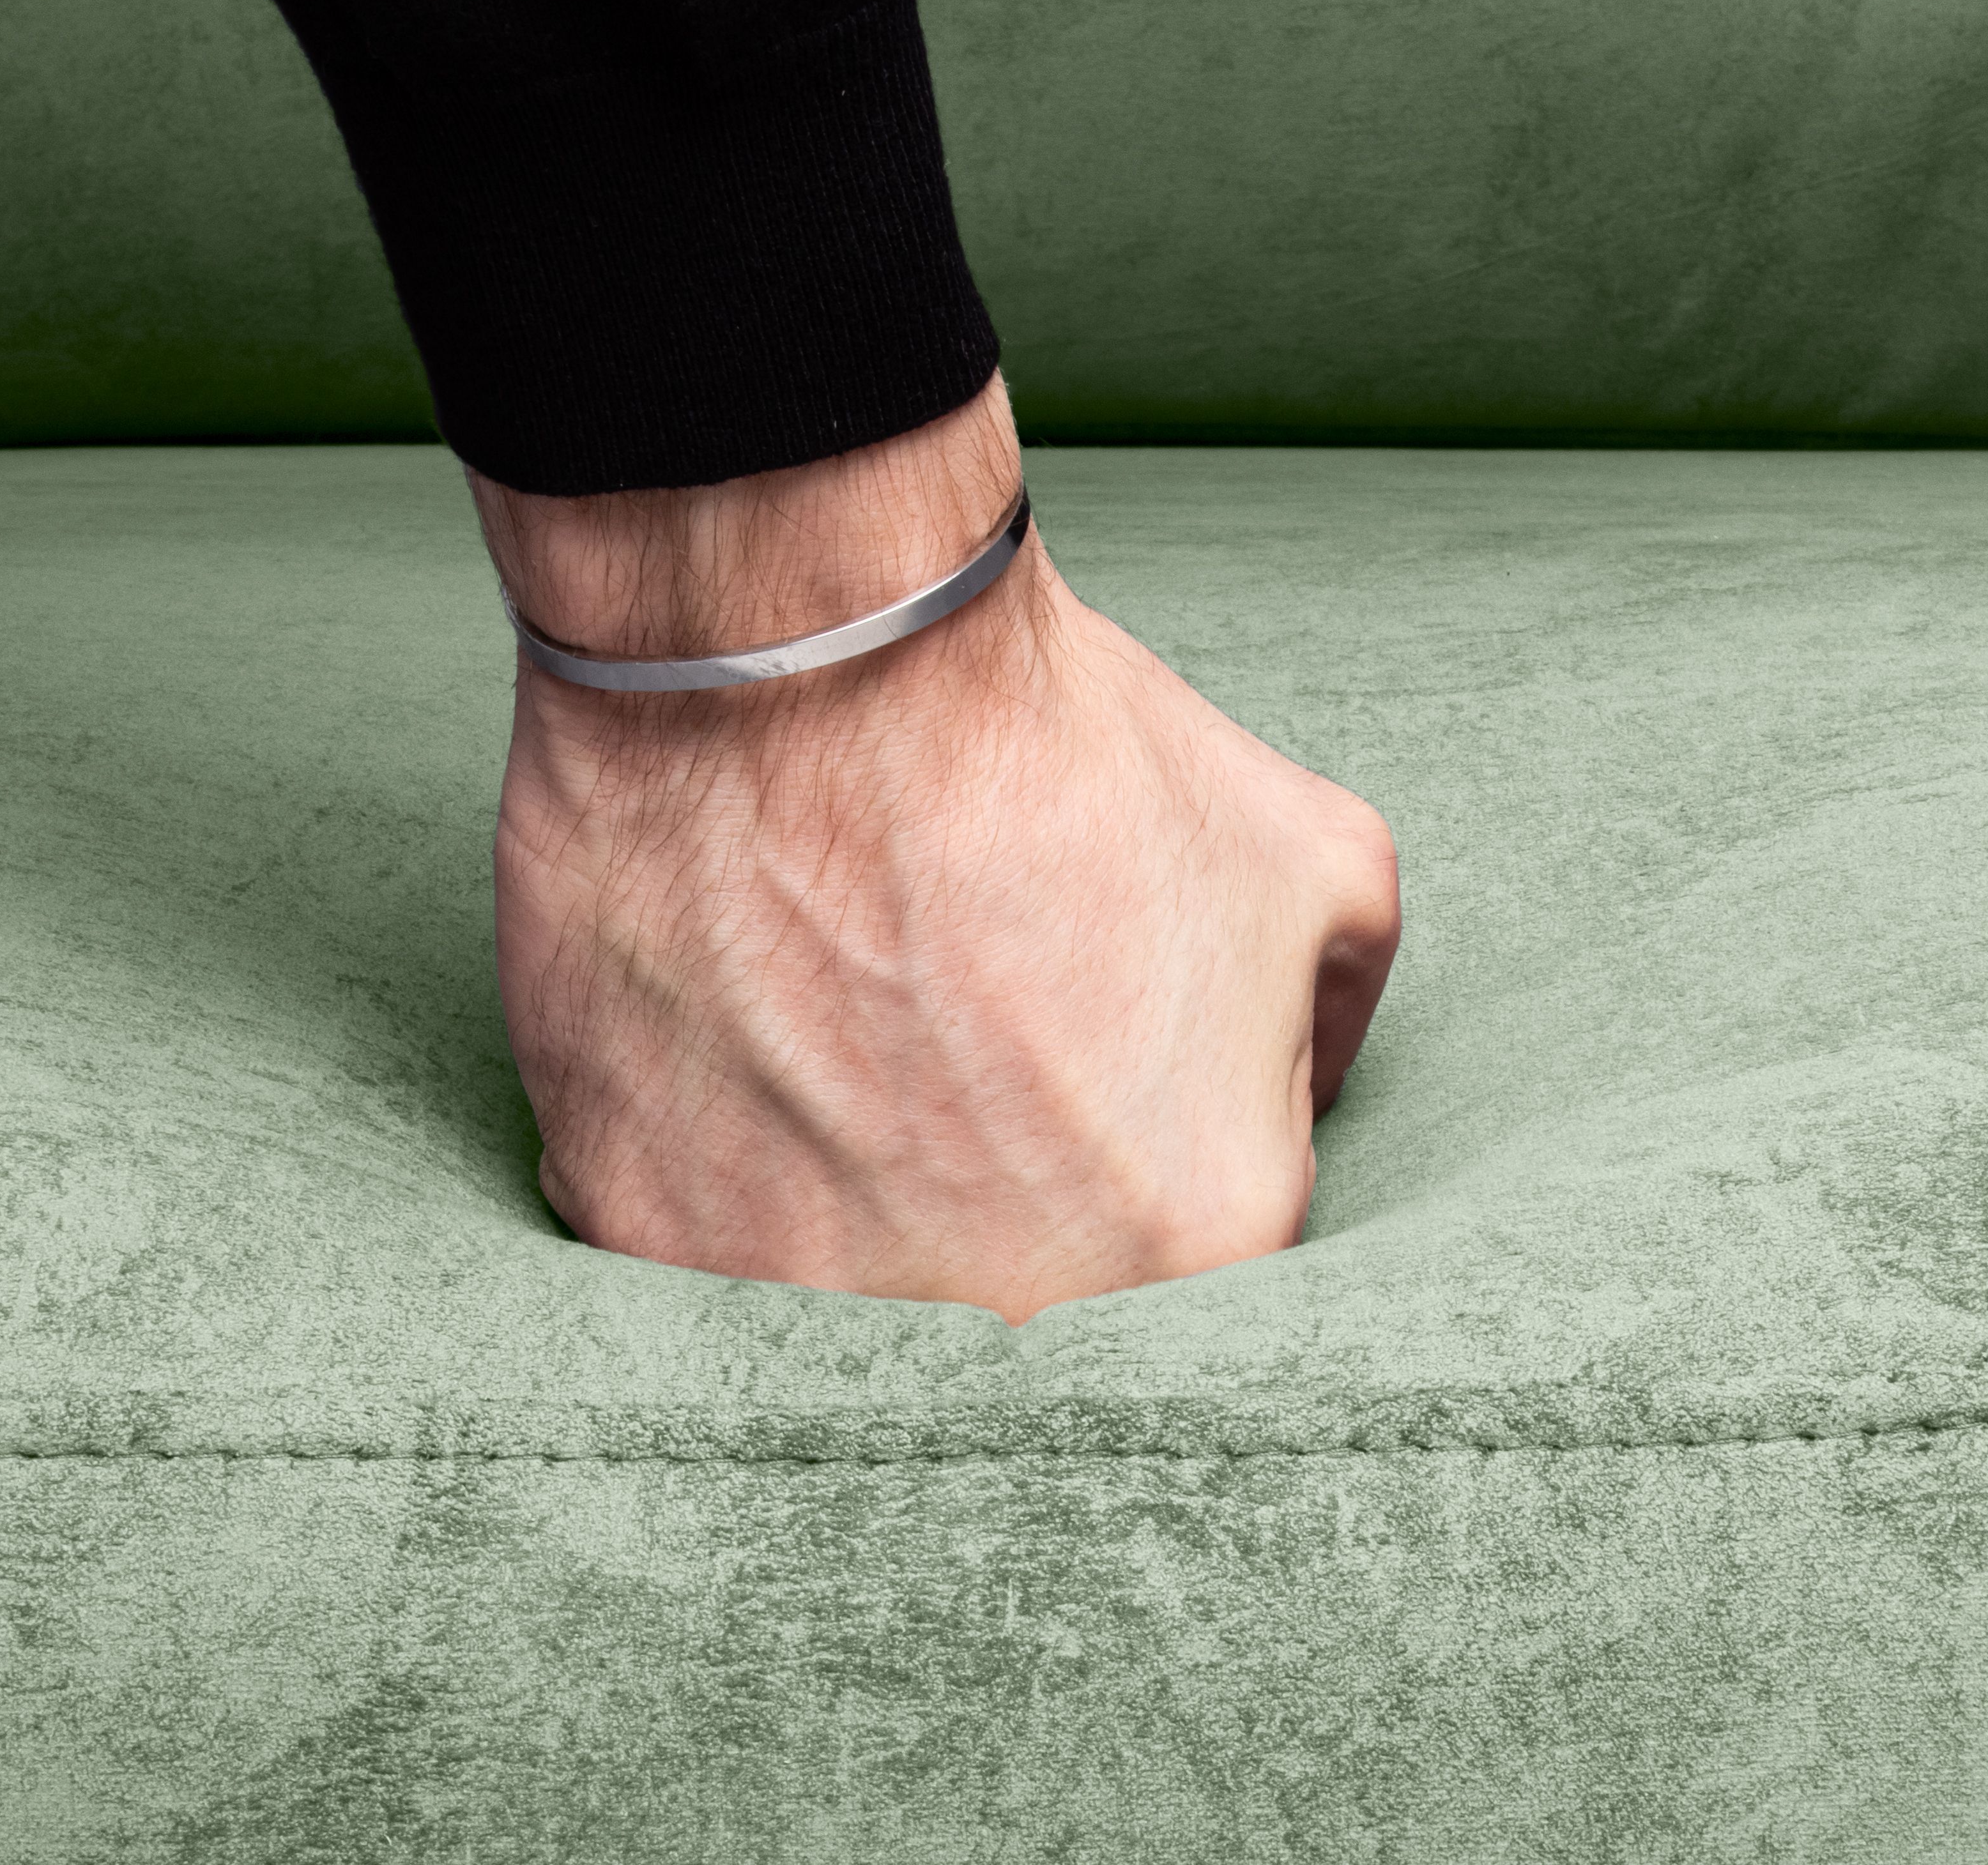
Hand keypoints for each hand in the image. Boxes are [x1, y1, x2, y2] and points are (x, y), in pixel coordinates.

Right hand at [479, 378, 1399, 1321]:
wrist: (807, 657)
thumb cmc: (1058, 749)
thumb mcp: (1315, 860)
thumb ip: (1333, 1022)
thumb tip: (1298, 1093)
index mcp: (1202, 1243)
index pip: (1201, 1290)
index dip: (1148, 1196)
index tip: (1094, 1130)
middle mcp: (1018, 1316)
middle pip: (1032, 1330)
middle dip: (1012, 1232)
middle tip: (963, 1099)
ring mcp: (818, 1303)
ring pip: (861, 1322)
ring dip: (861, 1225)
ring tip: (845, 1071)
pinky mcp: (654, 1247)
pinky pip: (704, 1263)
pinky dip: (722, 1181)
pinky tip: (738, 1064)